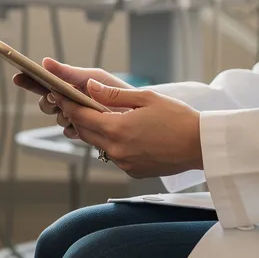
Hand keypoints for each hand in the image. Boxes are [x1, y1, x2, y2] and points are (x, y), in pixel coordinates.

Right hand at [12, 58, 130, 135]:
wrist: (137, 110)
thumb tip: (45, 62)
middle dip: (47, 101)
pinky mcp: (84, 132)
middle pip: (45, 103)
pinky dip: (74, 127)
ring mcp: (75, 117)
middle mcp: (69, 101)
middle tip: (54, 98)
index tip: (18, 76)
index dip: (29, 80)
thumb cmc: (115, 89)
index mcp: (68, 85)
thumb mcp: (92, 77)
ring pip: (58, 118)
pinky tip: (82, 123)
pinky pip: (70, 132)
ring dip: (63, 114)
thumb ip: (68, 72)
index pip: (43, 82)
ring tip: (76, 109)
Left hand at [56, 79, 201, 178]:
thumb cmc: (177, 117)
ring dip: (94, 130)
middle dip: (77, 117)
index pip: (81, 116)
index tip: (58, 94)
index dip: (67, 104)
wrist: (200, 145)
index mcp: (117, 129)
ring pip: (98, 144)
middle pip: (85, 132)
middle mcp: (117, 149)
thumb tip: (89, 87)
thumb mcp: (145, 97)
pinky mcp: (133, 171)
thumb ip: (113, 94)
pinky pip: (114, 155)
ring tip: (95, 114)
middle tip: (72, 101)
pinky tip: (120, 132)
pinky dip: (111, 143)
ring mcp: (124, 163)